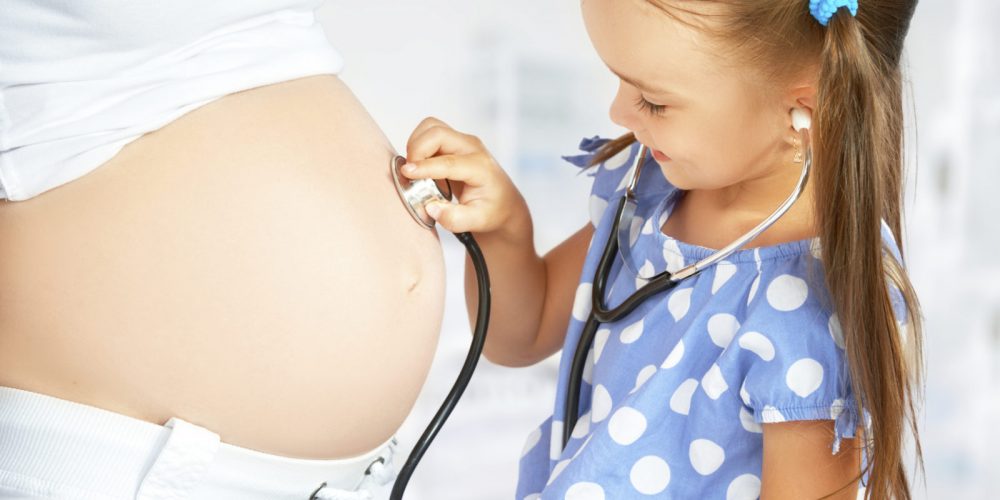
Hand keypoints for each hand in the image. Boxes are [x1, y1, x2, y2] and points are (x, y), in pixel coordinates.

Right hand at [401, 117, 526, 235]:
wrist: (503, 201)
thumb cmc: (491, 210)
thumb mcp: (477, 221)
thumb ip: (454, 219)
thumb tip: (431, 208)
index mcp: (480, 167)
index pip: (448, 162)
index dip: (425, 166)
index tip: (406, 173)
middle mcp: (472, 148)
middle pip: (437, 133)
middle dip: (417, 149)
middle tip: (409, 172)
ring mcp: (462, 142)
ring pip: (431, 127)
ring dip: (416, 144)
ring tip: (414, 168)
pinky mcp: (453, 141)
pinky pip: (430, 133)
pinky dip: (419, 145)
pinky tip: (420, 165)